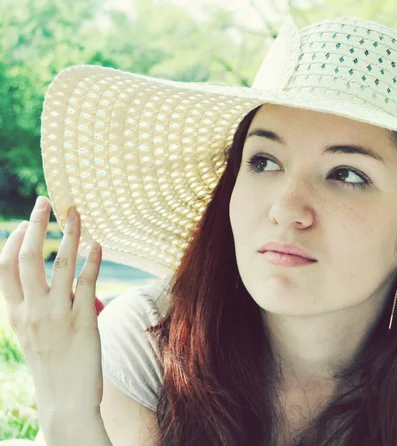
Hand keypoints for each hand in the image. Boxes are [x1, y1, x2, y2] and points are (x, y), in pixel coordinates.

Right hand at [0, 196, 102, 419]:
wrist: (65, 403)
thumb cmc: (52, 368)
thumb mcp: (31, 336)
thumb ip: (32, 309)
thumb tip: (43, 283)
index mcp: (15, 314)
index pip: (4, 268)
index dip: (14, 240)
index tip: (27, 222)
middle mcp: (32, 311)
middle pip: (26, 258)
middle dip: (36, 224)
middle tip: (46, 200)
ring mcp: (56, 316)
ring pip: (59, 264)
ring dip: (69, 234)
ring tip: (76, 213)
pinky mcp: (83, 322)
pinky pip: (87, 283)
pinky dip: (93, 260)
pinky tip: (98, 244)